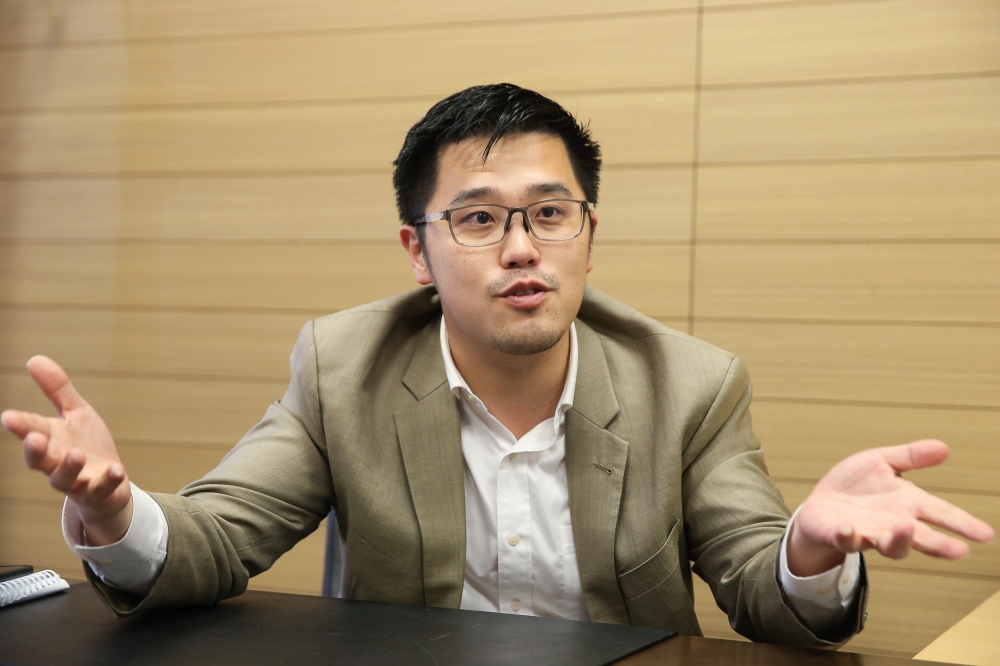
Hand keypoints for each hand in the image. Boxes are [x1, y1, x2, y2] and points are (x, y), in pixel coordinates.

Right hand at [1, 356, 132, 545]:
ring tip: (77, 454)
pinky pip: (102, 488)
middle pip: (40, 460)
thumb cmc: (86, 445)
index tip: (8, 417)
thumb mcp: (76, 413)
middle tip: (34, 439)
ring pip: (65, 478)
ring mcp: (78, 479)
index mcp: (51, 440)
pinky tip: (117, 470)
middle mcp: (58, 462)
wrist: (109, 483)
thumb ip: (57, 390)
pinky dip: (109, 480)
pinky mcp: (100, 491)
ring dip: (69, 467)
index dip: (19, 425)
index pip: (31, 430)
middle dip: (35, 451)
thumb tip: (33, 359)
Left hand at [787, 440, 994, 576]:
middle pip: (921, 538)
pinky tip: (849, 530)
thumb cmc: (856, 485)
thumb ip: (910, 457)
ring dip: (897, 539)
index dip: (961, 523)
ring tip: (905, 528)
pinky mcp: (840, 536)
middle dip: (939, 544)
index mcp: (906, 504)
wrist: (821, 505)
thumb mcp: (882, 463)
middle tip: (959, 550)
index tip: (986, 534)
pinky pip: (845, 540)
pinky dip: (848, 536)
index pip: (939, 513)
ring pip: (887, 545)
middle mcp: (892, 524)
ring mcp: (867, 533)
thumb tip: (944, 447)